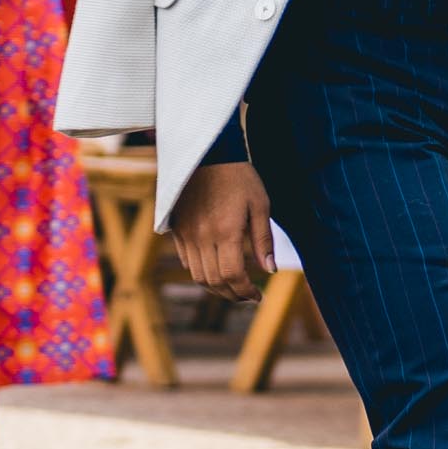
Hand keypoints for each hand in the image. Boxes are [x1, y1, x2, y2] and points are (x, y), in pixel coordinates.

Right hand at [170, 161, 275, 303]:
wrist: (206, 152)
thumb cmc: (239, 176)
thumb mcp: (260, 205)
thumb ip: (263, 240)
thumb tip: (270, 270)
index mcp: (226, 231)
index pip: (234, 276)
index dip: (246, 291)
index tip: (258, 295)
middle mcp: (203, 236)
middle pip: (215, 281)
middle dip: (233, 294)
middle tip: (248, 296)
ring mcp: (186, 234)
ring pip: (198, 276)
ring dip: (217, 288)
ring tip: (233, 288)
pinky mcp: (177, 229)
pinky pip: (187, 261)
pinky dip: (201, 273)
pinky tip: (216, 270)